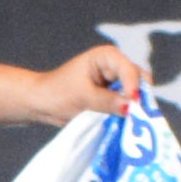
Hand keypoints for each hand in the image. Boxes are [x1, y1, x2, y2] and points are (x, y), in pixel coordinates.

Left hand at [30, 41, 147, 121]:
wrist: (42, 103)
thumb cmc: (56, 92)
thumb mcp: (82, 96)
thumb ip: (107, 101)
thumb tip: (130, 106)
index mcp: (107, 57)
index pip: (129, 70)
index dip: (133, 87)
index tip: (133, 105)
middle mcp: (115, 67)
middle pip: (138, 81)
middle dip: (139, 98)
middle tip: (138, 116)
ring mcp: (116, 83)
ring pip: (135, 95)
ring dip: (134, 108)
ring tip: (133, 123)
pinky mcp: (113, 98)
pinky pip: (127, 105)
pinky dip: (128, 114)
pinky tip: (126, 124)